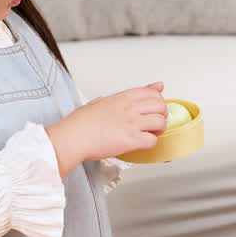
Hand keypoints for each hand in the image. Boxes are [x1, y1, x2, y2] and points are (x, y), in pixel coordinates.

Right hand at [47, 83, 167, 173]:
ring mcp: (132, 123)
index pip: (152, 92)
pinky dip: (150, 143)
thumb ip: (120, 97)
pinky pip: (152, 140)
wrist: (74, 136)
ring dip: (159, 130)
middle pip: (161, 106)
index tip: (154, 108)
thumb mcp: (101, 101)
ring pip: (160, 122)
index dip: (157, 101)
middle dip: (161, 115)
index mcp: (123, 97)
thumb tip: (128, 95)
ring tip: (150, 133)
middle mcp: (130, 108)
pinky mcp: (131, 140)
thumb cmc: (81, 122)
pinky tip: (142, 144)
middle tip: (154, 123)